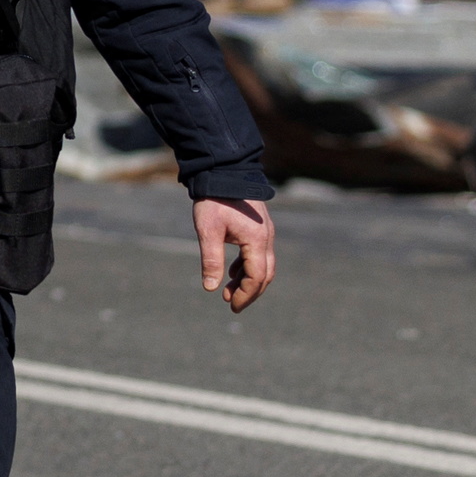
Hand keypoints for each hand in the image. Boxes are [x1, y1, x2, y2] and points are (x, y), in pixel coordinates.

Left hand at [195, 195, 276, 311]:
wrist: (223, 170)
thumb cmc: (215, 199)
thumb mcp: (208, 231)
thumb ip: (211, 260)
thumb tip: (211, 288)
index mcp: (256, 239)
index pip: (257, 276)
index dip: (246, 294)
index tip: (232, 306)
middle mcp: (266, 237)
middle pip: (265, 274)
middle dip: (250, 292)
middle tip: (233, 305)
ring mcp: (265, 231)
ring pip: (263, 264)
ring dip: (248, 280)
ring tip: (229, 291)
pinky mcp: (259, 227)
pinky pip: (258, 253)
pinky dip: (247, 267)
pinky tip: (231, 272)